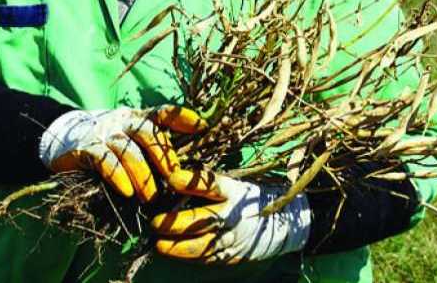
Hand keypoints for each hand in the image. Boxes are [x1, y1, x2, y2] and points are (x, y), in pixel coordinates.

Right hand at [38, 106, 205, 202]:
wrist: (63, 144)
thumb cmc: (107, 149)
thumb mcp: (130, 144)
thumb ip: (152, 151)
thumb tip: (182, 173)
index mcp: (136, 118)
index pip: (162, 112)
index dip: (182, 117)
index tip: (203, 126)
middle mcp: (121, 121)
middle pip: (147, 132)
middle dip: (163, 156)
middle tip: (173, 179)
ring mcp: (103, 133)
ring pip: (128, 149)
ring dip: (142, 175)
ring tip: (150, 198)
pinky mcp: (85, 149)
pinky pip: (104, 161)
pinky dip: (117, 176)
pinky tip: (126, 191)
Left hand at [151, 171, 311, 263]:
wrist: (282, 224)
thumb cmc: (248, 198)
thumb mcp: (233, 184)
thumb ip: (207, 184)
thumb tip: (172, 179)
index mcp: (233, 191)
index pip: (211, 184)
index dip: (192, 181)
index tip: (172, 178)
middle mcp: (233, 215)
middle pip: (201, 220)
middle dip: (175, 224)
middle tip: (154, 223)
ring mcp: (233, 237)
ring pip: (201, 245)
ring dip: (177, 246)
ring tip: (159, 245)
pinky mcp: (232, 254)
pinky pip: (207, 258)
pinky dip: (189, 256)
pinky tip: (173, 252)